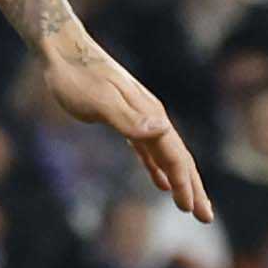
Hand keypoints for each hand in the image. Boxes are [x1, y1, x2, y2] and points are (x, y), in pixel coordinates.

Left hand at [39, 25, 211, 221]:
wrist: (62, 49)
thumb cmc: (76, 76)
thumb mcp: (99, 100)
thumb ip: (129, 117)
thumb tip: (162, 129)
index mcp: (149, 113)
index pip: (174, 155)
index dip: (185, 184)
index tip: (194, 211)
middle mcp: (150, 115)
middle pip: (178, 157)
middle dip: (192, 187)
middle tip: (205, 217)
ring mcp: (138, 115)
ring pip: (165, 154)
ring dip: (178, 180)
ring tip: (189, 204)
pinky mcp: (122, 117)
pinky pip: (147, 148)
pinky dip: (156, 166)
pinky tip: (159, 181)